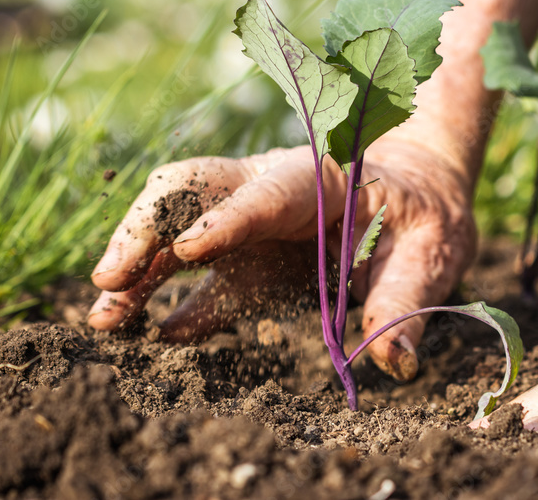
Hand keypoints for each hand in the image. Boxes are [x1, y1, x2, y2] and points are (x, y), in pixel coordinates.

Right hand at [88, 140, 475, 380]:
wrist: (417, 196)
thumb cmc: (426, 213)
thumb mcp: (433, 249)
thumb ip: (407, 298)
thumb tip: (391, 361)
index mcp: (316, 175)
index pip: (262, 191)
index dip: (224, 220)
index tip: (186, 252)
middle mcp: (267, 190)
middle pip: (190, 192)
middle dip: (146, 231)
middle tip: (110, 280)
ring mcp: (248, 224)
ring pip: (175, 231)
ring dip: (137, 270)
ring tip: (105, 319)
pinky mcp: (245, 260)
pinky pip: (199, 283)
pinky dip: (171, 308)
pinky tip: (146, 337)